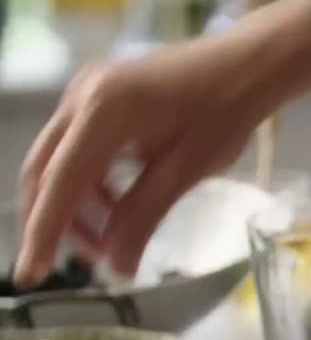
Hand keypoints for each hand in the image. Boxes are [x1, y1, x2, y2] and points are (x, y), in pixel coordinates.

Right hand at [15, 0, 310, 284]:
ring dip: (77, 204)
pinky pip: (79, 146)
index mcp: (102, 111)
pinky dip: (92, 181)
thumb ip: (144, 217)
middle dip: (56, 221)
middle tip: (79, 263)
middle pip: (46, 171)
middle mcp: (83, 96)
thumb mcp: (187, 170)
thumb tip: (117, 268)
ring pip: (60, 160)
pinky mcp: (100, 96)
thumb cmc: (226, 111)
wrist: (248, 65)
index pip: (59, 183)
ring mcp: (88, 92)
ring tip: (111, 239)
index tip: (32, 274)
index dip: (44, 233)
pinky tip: (120, 204)